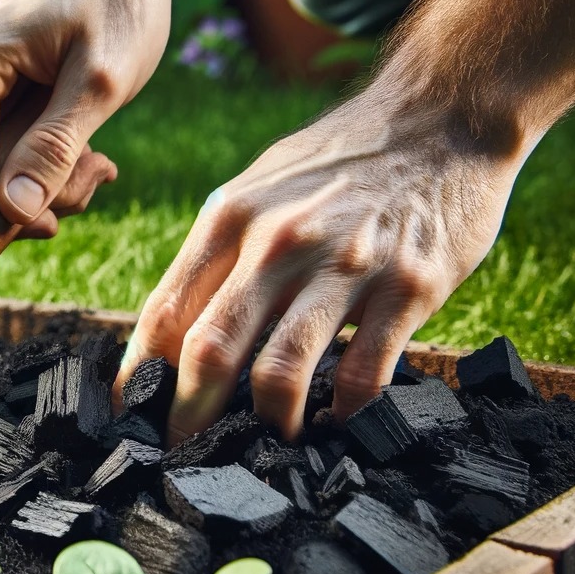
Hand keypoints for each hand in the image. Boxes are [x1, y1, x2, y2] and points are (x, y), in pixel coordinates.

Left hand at [115, 90, 531, 441]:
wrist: (443, 115)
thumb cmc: (340, 159)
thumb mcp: (260, 187)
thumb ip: (218, 253)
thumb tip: (173, 329)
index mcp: (229, 218)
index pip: (164, 314)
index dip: (140, 378)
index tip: (131, 418)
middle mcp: (277, 242)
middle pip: (208, 352)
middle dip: (187, 418)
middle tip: (183, 458)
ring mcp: (343, 267)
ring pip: (279, 374)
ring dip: (265, 426)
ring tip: (264, 448)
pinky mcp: (406, 289)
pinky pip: (362, 376)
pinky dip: (342, 414)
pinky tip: (336, 424)